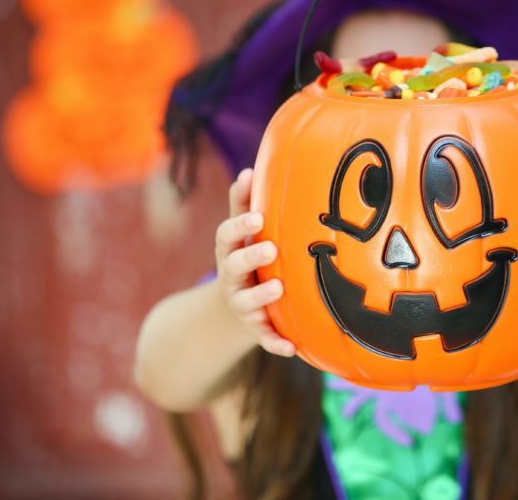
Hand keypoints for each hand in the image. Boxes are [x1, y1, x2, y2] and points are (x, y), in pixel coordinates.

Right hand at [214, 167, 295, 356]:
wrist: (235, 309)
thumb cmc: (246, 258)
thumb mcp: (242, 235)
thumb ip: (244, 205)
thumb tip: (249, 169)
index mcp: (230, 252)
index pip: (226, 236)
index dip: (239, 225)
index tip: (257, 216)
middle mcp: (232, 279)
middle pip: (233, 267)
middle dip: (250, 257)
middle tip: (270, 248)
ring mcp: (242, 305)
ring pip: (246, 303)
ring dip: (260, 296)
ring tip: (277, 287)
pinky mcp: (255, 329)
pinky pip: (264, 339)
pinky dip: (276, 343)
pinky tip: (291, 348)